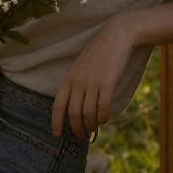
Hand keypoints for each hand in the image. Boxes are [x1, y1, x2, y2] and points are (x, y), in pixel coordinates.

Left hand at [52, 22, 133, 138]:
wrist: (117, 36)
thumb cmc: (99, 52)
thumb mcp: (81, 66)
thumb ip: (76, 83)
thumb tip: (75, 105)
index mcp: (69, 78)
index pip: (58, 105)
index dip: (56, 123)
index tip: (56, 135)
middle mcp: (78, 82)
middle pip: (73, 113)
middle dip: (76, 128)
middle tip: (81, 135)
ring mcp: (92, 83)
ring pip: (88, 113)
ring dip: (91, 125)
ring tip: (94, 128)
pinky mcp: (108, 83)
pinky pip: (103, 108)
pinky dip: (103, 118)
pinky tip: (104, 119)